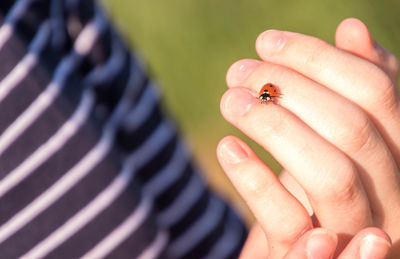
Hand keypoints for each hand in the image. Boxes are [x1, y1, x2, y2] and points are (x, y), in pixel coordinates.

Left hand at [218, 18, 399, 256]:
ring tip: (230, 100)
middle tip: (238, 71)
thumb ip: (350, 89)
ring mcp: (358, 234)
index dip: (319, 58)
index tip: (266, 43)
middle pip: (354, 128)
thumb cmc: (315, 188)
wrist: (300, 250)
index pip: (376, 91)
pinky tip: (226, 148)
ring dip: (274, 127)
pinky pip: (290, 219)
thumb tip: (352, 28)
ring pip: (332, 175)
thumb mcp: (335, 139)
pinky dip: (256, 180)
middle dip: (290, 88)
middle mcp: (395, 198)